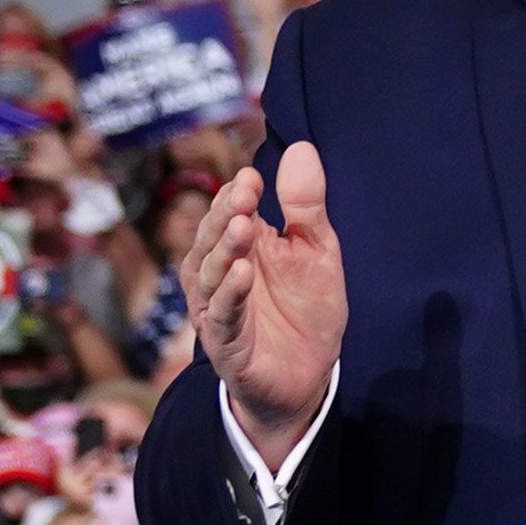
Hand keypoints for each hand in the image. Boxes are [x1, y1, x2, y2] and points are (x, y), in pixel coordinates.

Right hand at [178, 144, 350, 440]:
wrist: (309, 376)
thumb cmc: (306, 308)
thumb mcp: (317, 251)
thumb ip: (306, 206)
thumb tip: (301, 148)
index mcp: (242, 246)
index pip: (230, 211)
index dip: (238, 195)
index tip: (252, 177)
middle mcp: (220, 273)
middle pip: (212, 238)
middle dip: (225, 215)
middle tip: (244, 195)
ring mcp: (219, 307)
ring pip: (208, 274)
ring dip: (224, 250)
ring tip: (243, 228)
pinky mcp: (225, 342)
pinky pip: (221, 316)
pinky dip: (229, 294)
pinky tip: (241, 275)